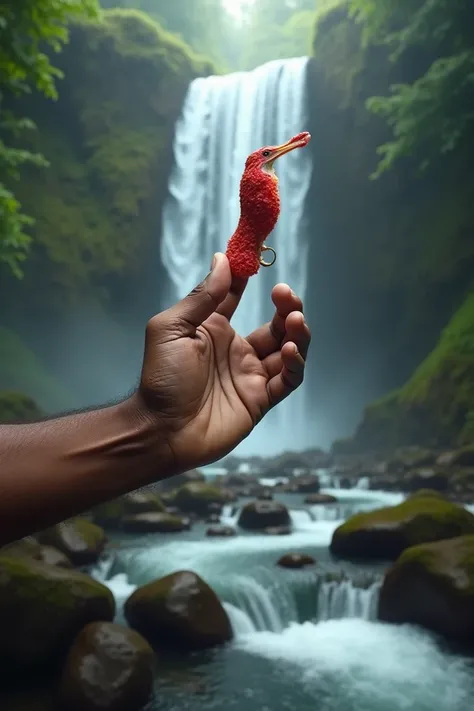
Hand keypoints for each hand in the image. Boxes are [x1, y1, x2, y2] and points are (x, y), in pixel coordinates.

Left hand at [137, 252, 310, 472]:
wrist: (161, 429)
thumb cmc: (161, 377)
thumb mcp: (173, 328)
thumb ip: (202, 297)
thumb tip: (222, 259)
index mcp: (214, 329)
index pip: (237, 297)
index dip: (248, 278)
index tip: (259, 258)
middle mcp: (236, 350)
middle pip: (274, 323)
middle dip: (286, 307)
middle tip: (286, 295)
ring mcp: (251, 375)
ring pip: (287, 349)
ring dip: (296, 332)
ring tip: (295, 320)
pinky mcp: (261, 400)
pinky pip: (288, 380)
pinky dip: (295, 364)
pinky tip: (288, 351)